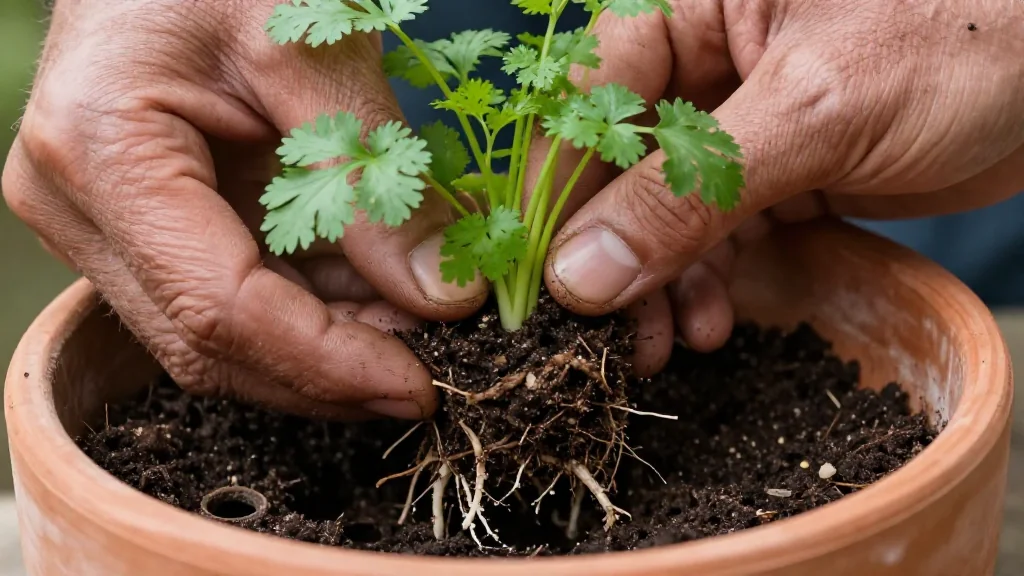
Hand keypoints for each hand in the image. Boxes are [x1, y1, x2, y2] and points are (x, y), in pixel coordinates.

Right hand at [2, 0, 489, 419]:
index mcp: (100, 151)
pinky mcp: (136, 224)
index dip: (328, 363)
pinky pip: (224, 296)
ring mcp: (98, 221)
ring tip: (418, 332)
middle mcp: (76, 204)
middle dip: (329, 374)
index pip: (221, 308)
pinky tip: (376, 300)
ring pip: (217, 336)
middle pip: (209, 344)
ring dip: (326, 348)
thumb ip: (376, 177)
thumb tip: (447, 296)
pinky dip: (306, 311)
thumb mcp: (313, 49)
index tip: (420, 388)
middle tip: (430, 376)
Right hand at [531, 0, 1023, 371]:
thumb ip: (687, 192)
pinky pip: (718, 229)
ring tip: (671, 341)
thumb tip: (580, 274)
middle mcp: (704, 57)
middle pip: (617, 168)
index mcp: (688, 4)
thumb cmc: (973, 29)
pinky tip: (712, 318)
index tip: (547, 286)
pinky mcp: (784, 164)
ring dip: (661, 280)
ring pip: (664, 209)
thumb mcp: (815, 110)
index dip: (558, 199)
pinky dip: (710, 278)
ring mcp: (743, 116)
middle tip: (613, 336)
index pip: (585, 104)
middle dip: (614, 255)